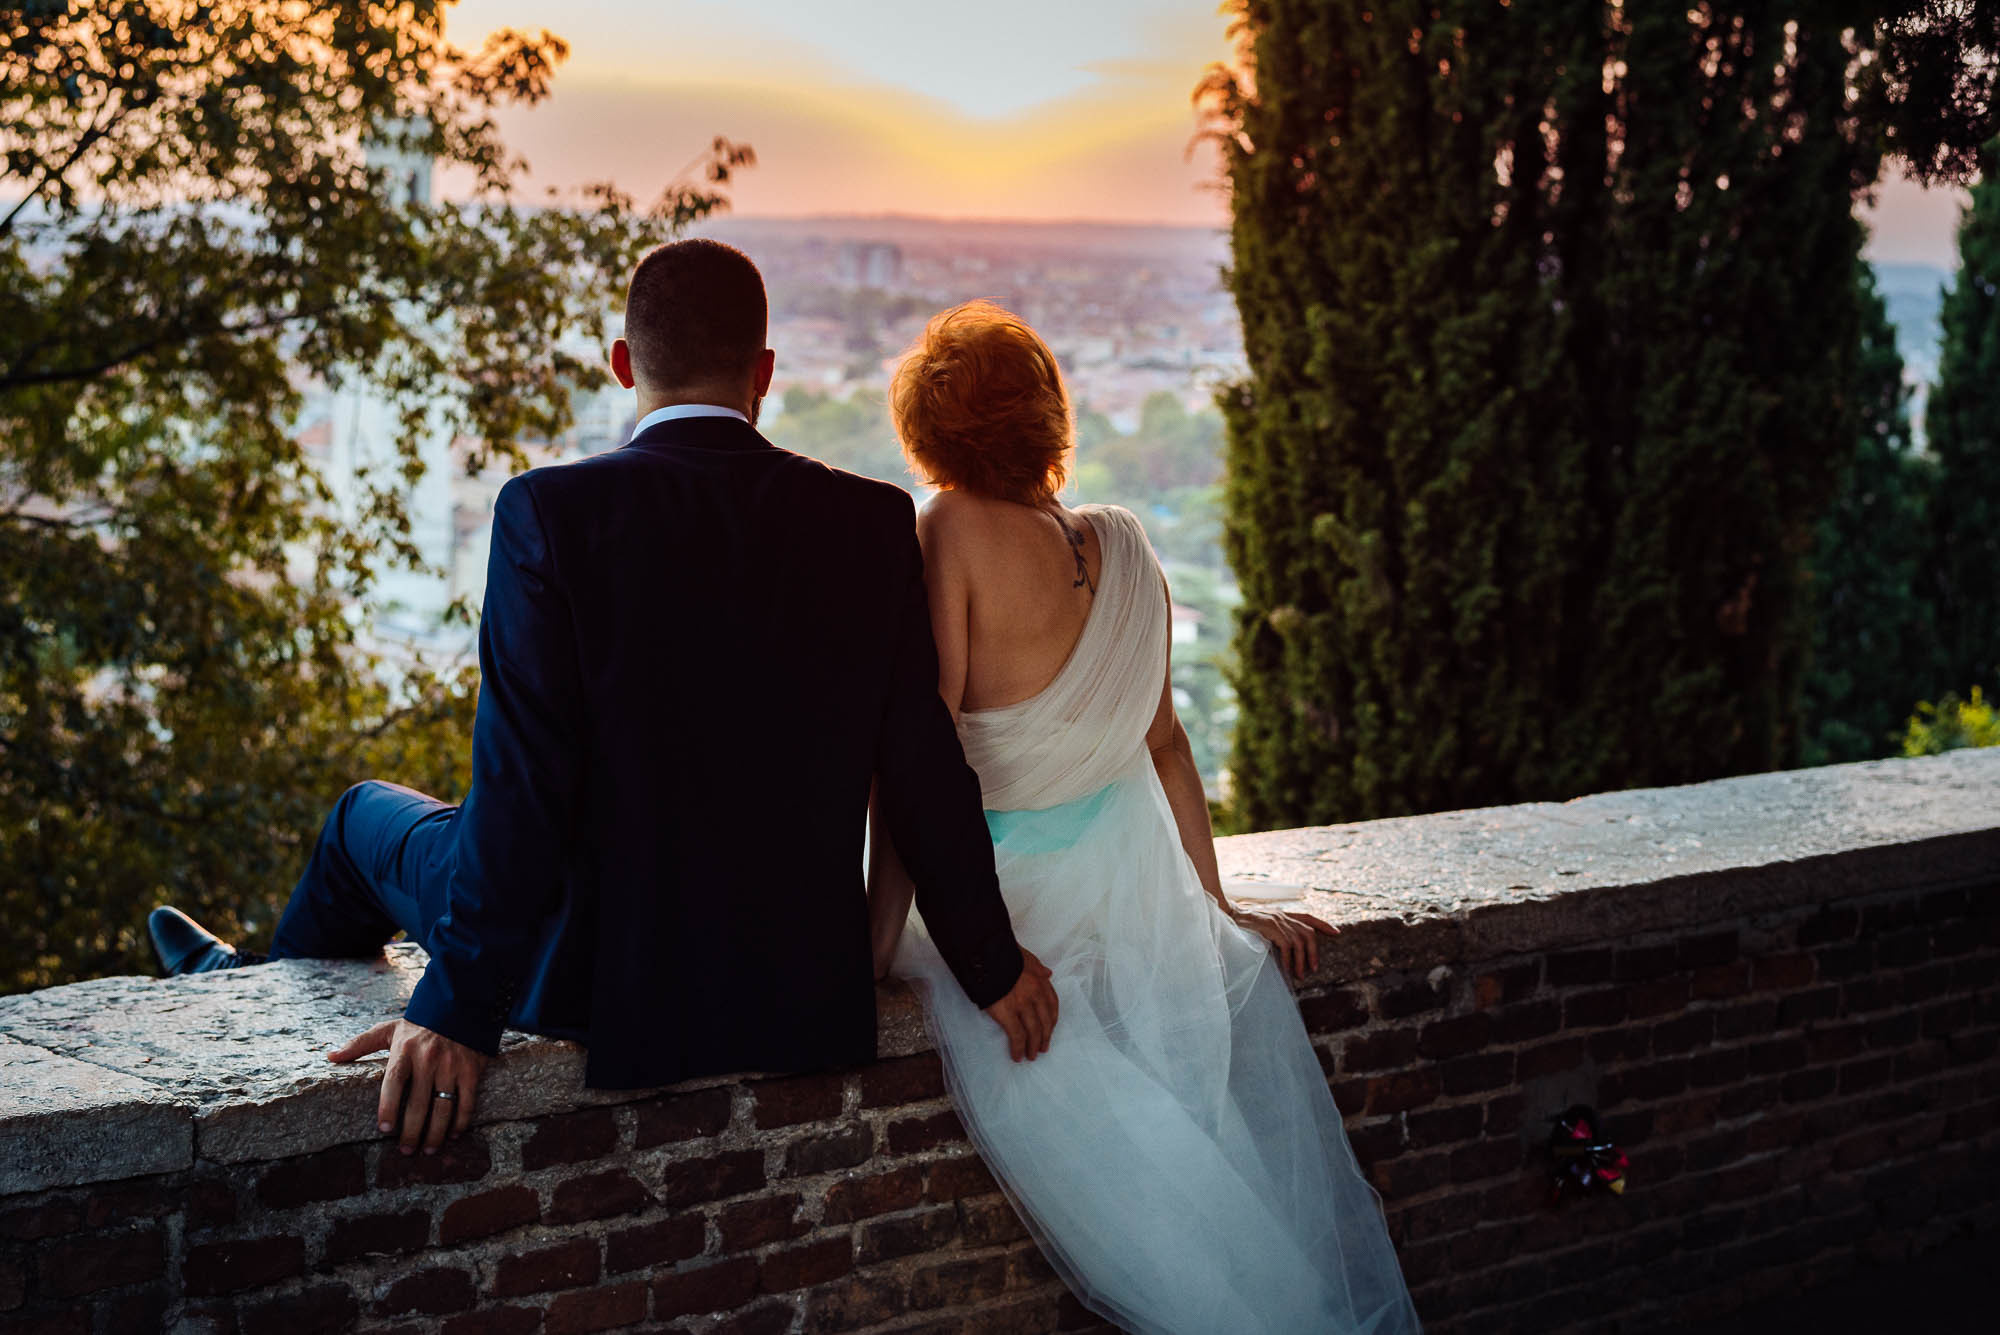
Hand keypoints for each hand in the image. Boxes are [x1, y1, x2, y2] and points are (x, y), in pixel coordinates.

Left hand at [329, 1017, 488, 1154]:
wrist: (460, 1006)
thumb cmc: (419, 1024)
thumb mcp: (388, 1030)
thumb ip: (360, 1044)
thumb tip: (331, 1056)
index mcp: (405, 1051)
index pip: (394, 1082)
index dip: (388, 1107)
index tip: (384, 1129)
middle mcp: (428, 1059)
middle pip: (418, 1103)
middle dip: (412, 1131)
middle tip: (406, 1151)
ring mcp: (451, 1066)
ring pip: (443, 1107)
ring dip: (435, 1133)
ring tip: (428, 1149)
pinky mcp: (471, 1070)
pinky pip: (467, 1101)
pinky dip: (460, 1121)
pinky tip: (453, 1134)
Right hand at [982, 948, 1058, 1061]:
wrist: (984, 953)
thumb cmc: (1001, 953)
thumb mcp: (1025, 956)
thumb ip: (1037, 966)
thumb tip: (1049, 973)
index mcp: (1039, 979)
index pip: (1052, 1003)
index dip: (1052, 1019)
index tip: (1049, 1028)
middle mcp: (1035, 993)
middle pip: (1045, 1021)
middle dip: (1045, 1037)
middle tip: (1042, 1048)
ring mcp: (1022, 1004)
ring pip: (1034, 1031)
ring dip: (1033, 1046)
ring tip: (1030, 1056)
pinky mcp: (1007, 1013)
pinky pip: (1017, 1036)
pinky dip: (1018, 1048)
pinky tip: (1017, 1056)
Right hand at [1229, 904, 1339, 981]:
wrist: (1228, 915)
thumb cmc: (1244, 924)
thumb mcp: (1264, 924)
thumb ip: (1276, 930)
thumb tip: (1286, 946)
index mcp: (1283, 914)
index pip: (1308, 917)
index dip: (1323, 924)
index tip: (1337, 932)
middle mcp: (1283, 915)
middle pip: (1308, 932)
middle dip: (1314, 952)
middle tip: (1314, 969)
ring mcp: (1277, 920)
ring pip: (1299, 942)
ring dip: (1302, 961)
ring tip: (1300, 976)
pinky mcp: (1271, 927)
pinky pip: (1286, 946)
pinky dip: (1289, 960)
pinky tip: (1287, 970)